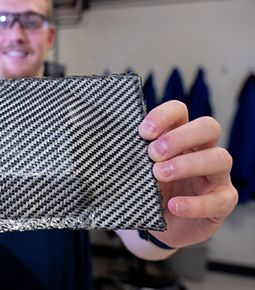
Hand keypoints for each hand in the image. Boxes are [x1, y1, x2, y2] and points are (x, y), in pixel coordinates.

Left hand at [139, 101, 237, 247]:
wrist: (158, 225)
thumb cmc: (150, 190)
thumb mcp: (140, 170)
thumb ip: (134, 157)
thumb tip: (113, 148)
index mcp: (180, 136)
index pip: (180, 111)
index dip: (164, 116)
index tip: (144, 132)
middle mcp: (203, 150)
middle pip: (208, 127)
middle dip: (179, 138)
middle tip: (153, 154)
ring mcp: (217, 175)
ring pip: (219, 158)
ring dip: (187, 164)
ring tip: (159, 174)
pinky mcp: (222, 202)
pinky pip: (218, 200)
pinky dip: (195, 203)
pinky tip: (174, 206)